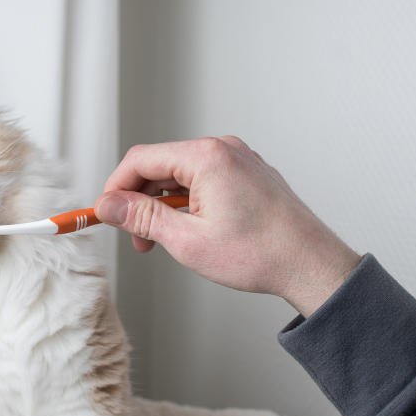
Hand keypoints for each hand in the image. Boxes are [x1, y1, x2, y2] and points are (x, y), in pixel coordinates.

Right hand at [94, 136, 360, 316]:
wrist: (311, 265)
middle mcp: (223, 149)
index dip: (115, 188)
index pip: (140, 160)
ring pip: (179, 174)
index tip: (104, 213)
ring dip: (162, 205)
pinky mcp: (247, 174)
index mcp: (206, 157)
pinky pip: (202, 179)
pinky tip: (190, 231)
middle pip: (159, 165)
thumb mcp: (186, 240)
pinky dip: (186, 202)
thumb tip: (108, 205)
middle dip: (139, 201)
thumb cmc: (260, 254)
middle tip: (136, 238)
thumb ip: (141, 217)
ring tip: (165, 241)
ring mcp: (238, 160)